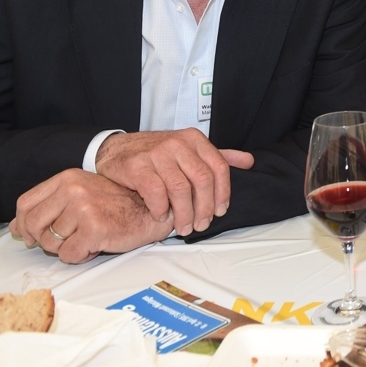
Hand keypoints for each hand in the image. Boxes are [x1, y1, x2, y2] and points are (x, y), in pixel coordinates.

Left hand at [8, 170, 175, 263]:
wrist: (155, 210)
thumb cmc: (119, 205)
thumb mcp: (82, 196)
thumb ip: (48, 207)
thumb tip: (15, 226)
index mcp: (69, 178)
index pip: (25, 203)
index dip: (24, 224)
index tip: (34, 234)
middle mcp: (74, 189)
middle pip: (33, 225)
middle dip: (44, 239)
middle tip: (65, 240)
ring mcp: (84, 209)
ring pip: (50, 243)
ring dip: (66, 248)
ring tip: (87, 238)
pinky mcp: (95, 229)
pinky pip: (68, 255)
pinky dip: (80, 256)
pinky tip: (95, 245)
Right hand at [95, 129, 253, 235]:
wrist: (116, 149)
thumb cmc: (157, 154)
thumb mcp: (190, 149)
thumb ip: (218, 156)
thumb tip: (248, 161)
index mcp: (194, 139)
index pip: (219, 167)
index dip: (223, 193)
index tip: (220, 211)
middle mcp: (178, 143)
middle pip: (202, 180)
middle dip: (204, 208)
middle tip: (201, 225)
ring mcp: (157, 153)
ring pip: (180, 189)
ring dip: (184, 214)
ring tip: (183, 227)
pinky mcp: (137, 166)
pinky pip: (156, 192)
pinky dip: (161, 209)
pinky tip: (161, 216)